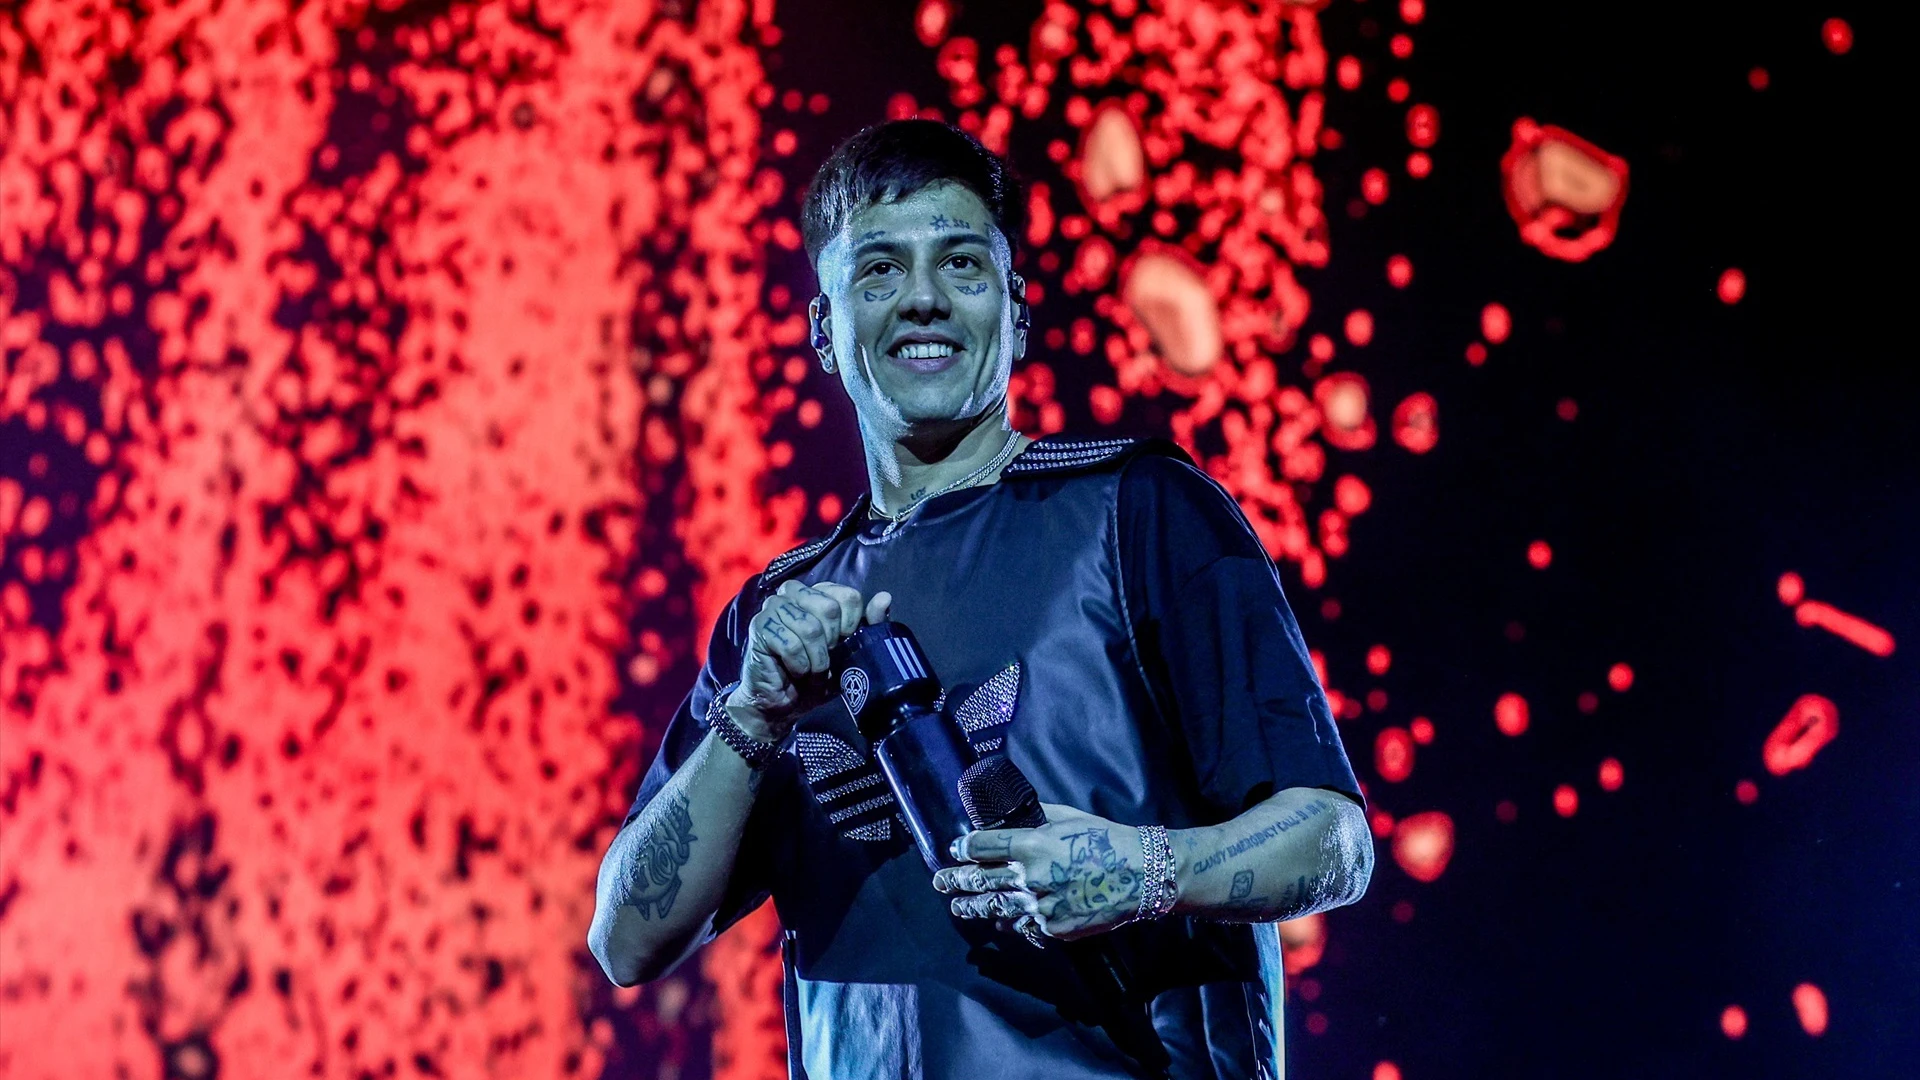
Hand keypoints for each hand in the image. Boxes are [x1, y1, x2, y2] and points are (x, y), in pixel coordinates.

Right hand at [729, 580, 890, 739]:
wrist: (783, 704)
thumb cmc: (816, 675)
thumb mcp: (849, 651)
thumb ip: (869, 624)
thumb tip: (885, 597)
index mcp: (817, 592)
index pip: (846, 596)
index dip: (850, 626)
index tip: (843, 644)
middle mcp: (794, 593)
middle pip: (829, 608)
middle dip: (832, 643)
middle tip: (824, 659)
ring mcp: (773, 607)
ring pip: (810, 627)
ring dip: (816, 658)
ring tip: (811, 669)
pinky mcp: (759, 627)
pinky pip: (789, 644)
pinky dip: (799, 665)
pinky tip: (795, 671)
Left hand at [935, 803, 1145, 942]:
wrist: (1141, 874)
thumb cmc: (1106, 839)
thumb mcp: (1068, 817)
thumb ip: (1036, 819)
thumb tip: (1010, 819)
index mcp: (1033, 843)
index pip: (984, 845)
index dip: (965, 847)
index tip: (955, 849)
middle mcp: (1031, 876)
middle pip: (981, 878)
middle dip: (956, 880)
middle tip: (940, 881)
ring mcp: (1040, 905)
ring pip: (995, 907)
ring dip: (972, 907)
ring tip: (957, 907)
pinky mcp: (1054, 928)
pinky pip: (1024, 927)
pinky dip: (1012, 923)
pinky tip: (1000, 922)